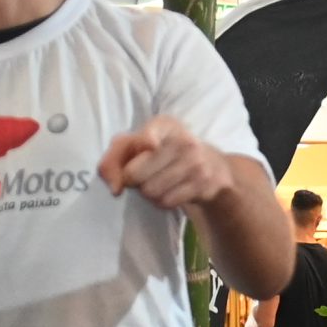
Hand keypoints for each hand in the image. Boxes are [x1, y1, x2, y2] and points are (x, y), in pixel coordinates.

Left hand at [99, 116, 236, 210]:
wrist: (213, 167)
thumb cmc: (164, 153)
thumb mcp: (138, 146)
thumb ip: (113, 159)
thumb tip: (114, 188)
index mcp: (164, 124)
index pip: (147, 135)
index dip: (142, 143)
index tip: (150, 147)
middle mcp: (182, 140)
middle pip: (135, 174)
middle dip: (133, 180)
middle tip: (144, 175)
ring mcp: (195, 163)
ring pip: (150, 191)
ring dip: (148, 193)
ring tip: (158, 182)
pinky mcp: (202, 184)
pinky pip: (166, 202)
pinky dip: (162, 201)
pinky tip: (170, 191)